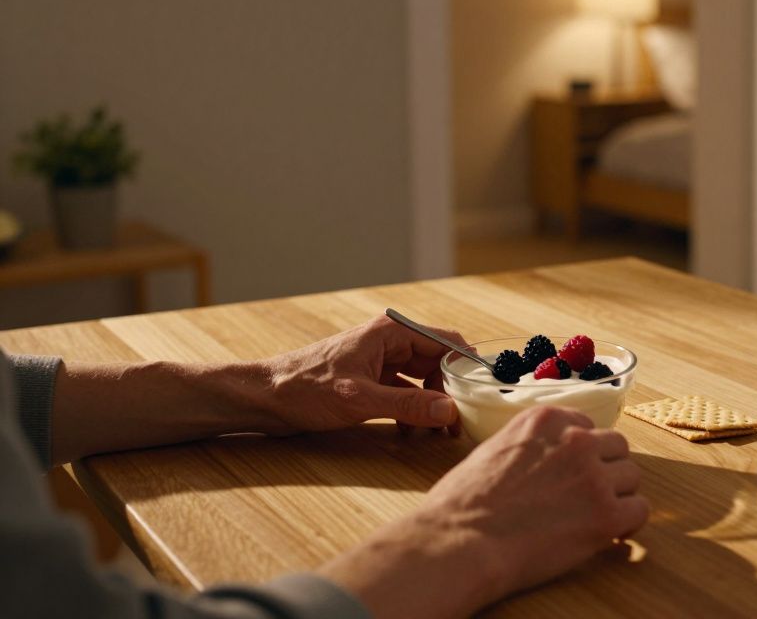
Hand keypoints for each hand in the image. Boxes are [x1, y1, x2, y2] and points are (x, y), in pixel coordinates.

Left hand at [261, 314, 467, 433]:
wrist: (265, 398)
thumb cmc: (305, 389)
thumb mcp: (361, 401)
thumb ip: (408, 406)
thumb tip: (450, 412)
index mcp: (390, 332)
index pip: (446, 342)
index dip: (467, 366)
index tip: (482, 392)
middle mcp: (389, 341)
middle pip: (438, 362)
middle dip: (450, 392)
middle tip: (459, 422)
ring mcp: (380, 359)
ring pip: (422, 379)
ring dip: (431, 405)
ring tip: (437, 432)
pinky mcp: (371, 378)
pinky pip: (404, 391)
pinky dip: (412, 410)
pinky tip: (410, 431)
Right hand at [319, 406, 648, 618]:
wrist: (460, 541)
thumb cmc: (463, 503)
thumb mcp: (494, 448)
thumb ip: (532, 445)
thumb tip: (546, 457)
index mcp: (548, 419)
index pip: (589, 426)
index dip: (584, 453)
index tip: (574, 472)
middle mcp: (576, 440)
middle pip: (617, 447)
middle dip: (606, 470)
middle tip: (587, 495)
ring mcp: (594, 476)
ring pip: (631, 477)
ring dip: (616, 496)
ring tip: (591, 516)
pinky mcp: (606, 515)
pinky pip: (639, 511)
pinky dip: (628, 524)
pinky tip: (608, 533)